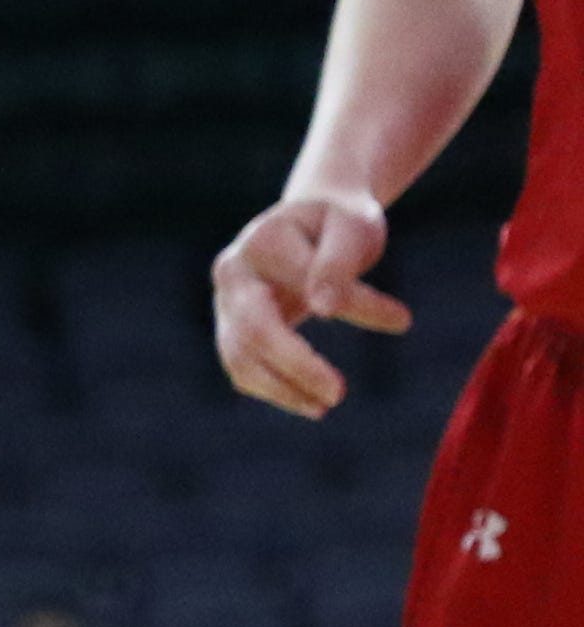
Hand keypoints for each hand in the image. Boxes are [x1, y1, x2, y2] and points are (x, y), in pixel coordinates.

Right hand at [209, 187, 403, 419]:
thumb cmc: (339, 222)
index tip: (402, 320)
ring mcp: (224, 303)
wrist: (310, 221)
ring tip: (326, 406)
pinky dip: (274, 389)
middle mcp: (233, 273)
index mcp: (263, 241)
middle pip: (253, 330)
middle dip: (295, 366)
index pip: (307, 282)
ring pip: (240, 357)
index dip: (353, 304)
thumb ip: (338, 264)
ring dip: (282, 388)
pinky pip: (242, 368)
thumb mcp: (352, 228)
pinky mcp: (229, 327)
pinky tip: (310, 402)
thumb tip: (324, 310)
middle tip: (338, 395)